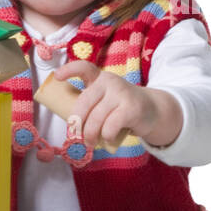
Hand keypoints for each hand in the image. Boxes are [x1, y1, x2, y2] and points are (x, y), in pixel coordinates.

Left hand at [51, 61, 182, 149]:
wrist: (152, 110)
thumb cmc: (119, 107)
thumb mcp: (104, 100)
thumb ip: (89, 106)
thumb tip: (71, 128)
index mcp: (99, 78)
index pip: (83, 67)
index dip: (69, 70)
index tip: (58, 76)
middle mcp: (109, 81)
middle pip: (83, 103)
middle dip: (76, 124)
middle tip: (75, 137)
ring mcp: (121, 93)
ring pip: (95, 119)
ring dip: (89, 135)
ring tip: (90, 142)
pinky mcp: (131, 108)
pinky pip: (109, 127)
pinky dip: (106, 137)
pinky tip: (108, 139)